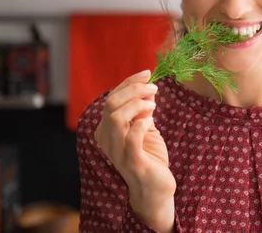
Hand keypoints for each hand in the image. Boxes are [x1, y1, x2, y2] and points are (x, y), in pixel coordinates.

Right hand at [94, 70, 175, 228]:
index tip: (147, 74)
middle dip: (134, 90)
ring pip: (116, 117)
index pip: (111, 98)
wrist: (155, 188)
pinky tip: (151, 121)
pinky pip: (131, 137)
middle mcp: (106, 140)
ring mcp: (117, 152)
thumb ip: (142, 109)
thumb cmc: (150, 157)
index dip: (129, 83)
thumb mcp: (145, 127)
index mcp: (106, 130)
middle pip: (111, 104)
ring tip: (153, 105)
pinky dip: (141, 123)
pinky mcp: (132, 162)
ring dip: (137, 104)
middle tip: (153, 88)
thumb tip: (147, 87)